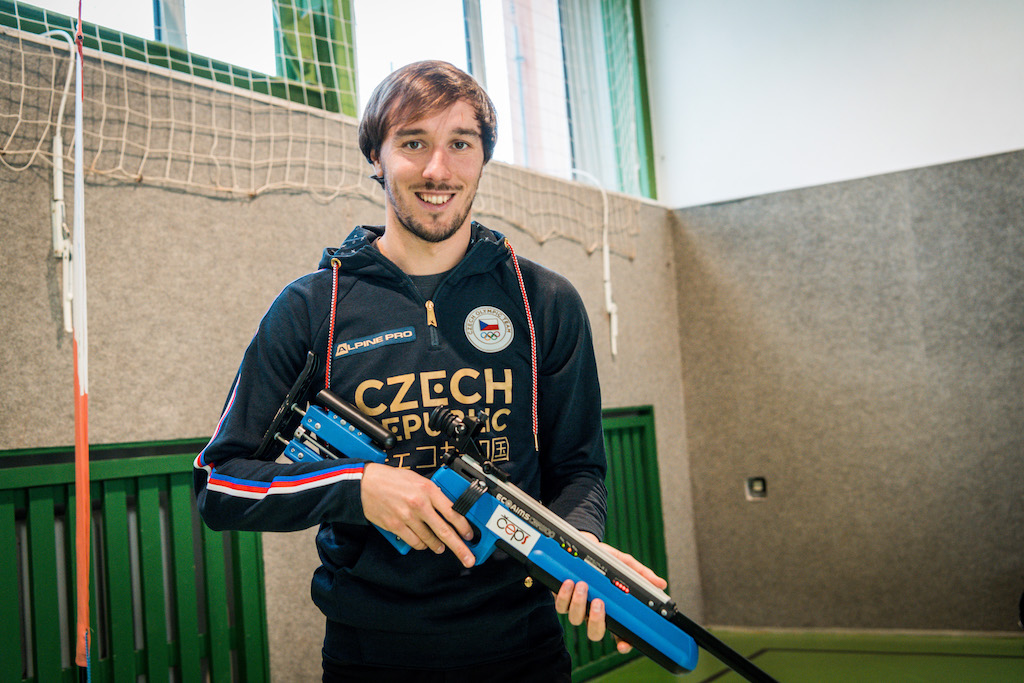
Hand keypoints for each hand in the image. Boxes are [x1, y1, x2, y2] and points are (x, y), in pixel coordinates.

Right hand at [360, 463, 476, 567]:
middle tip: (468, 558)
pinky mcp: (396, 526)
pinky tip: (423, 543)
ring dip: (437, 546)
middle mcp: (419, 504)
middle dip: (459, 547)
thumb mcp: (418, 480)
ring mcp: (407, 517)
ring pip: (429, 539)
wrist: (366, 483)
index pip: (453, 512)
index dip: (464, 527)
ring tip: (440, 547)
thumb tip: (448, 509)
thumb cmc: (392, 479)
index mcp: (428, 489)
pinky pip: (414, 542)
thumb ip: (433, 494)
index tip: (469, 535)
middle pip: (445, 531)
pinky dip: (421, 545)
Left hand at [553, 532, 667, 652]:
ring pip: (577, 619)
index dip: (623, 643)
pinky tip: (570, 582)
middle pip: (595, 633)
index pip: (620, 633)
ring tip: (583, 585)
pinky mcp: (563, 598)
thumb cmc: (604, 559)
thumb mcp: (625, 564)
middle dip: (597, 622)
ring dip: (579, 604)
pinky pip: (561, 606)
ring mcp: (578, 607)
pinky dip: (564, 596)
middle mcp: (594, 612)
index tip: (624, 643)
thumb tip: (660, 583)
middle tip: (600, 603)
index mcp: (612, 609)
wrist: (582, 545)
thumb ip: (641, 574)